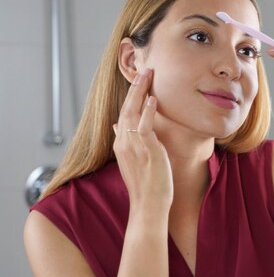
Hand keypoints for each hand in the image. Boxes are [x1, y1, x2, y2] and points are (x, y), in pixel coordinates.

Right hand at [113, 70, 172, 216]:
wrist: (149, 205)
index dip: (131, 97)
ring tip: (147, 75)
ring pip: (133, 112)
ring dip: (140, 92)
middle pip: (126, 108)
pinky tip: (153, 98)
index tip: (139, 81)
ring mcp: (133, 145)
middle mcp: (123, 142)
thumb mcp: (134, 161)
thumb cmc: (147, 185)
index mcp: (121, 144)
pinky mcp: (145, 150)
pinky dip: (147, 110)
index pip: (124, 114)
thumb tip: (117, 125)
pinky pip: (144, 125)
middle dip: (135, 88)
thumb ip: (126, 142)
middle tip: (144, 70)